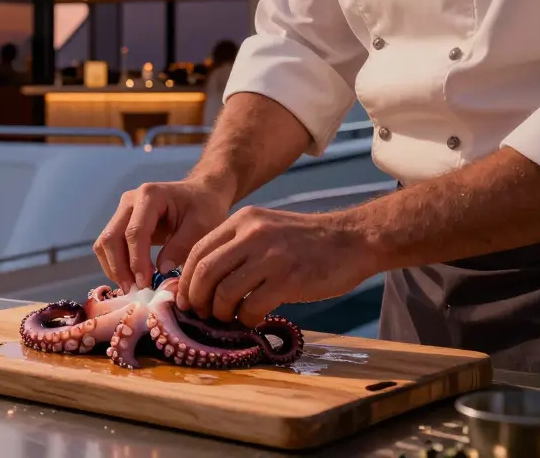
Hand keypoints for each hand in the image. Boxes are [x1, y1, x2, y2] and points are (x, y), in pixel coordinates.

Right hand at [93, 179, 231, 293]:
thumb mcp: (202, 226)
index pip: (135, 232)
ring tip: (131, 287)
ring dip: (114, 267)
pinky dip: (115, 264)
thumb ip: (182, 247)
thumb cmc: (203, 208)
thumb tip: (162, 272)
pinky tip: (130, 278)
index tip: (144, 284)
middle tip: (133, 290)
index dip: (137, 260)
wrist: (200, 194)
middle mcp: (129, 201)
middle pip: (112, 237)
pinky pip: (109, 246)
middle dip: (119, 267)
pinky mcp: (121, 222)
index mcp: (150, 196)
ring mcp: (122, 211)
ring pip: (105, 243)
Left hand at [175, 206, 376, 326]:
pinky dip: (247, 319)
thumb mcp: (266, 230)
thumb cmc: (306, 242)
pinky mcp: (289, 279)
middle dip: (197, 299)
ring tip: (229, 318)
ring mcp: (270, 256)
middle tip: (202, 314)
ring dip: (221, 312)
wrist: (353, 240)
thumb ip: (237, 247)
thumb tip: (204, 280)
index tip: (186, 299)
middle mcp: (252, 234)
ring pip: (224, 291)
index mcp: (243, 220)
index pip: (198, 251)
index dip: (186, 280)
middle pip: (205, 272)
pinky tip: (253, 319)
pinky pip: (252, 306)